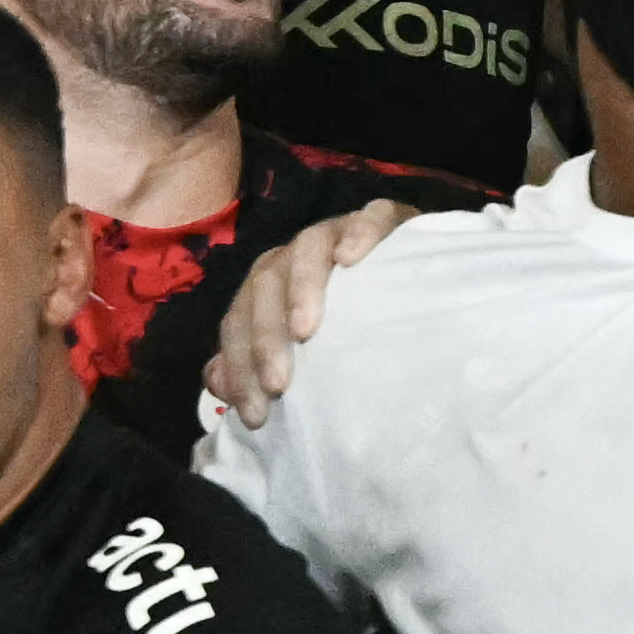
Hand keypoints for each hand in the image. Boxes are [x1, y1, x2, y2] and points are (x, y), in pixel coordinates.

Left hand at [199, 197, 417, 426]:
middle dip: (265, 336)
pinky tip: (351, 260)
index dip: (239, 363)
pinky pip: (370, 219)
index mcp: (270, 283)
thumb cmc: (356, 318)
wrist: (417, 270)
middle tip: (277, 384)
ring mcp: (338, 232)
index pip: (240, 318)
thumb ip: (258, 358)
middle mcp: (296, 255)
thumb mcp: (306, 345)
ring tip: (305, 329)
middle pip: (266, 284)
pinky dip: (357, 234)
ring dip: (301, 287)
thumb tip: (216, 383)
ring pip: (306, 249)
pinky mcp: (385, 219)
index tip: (253, 414)